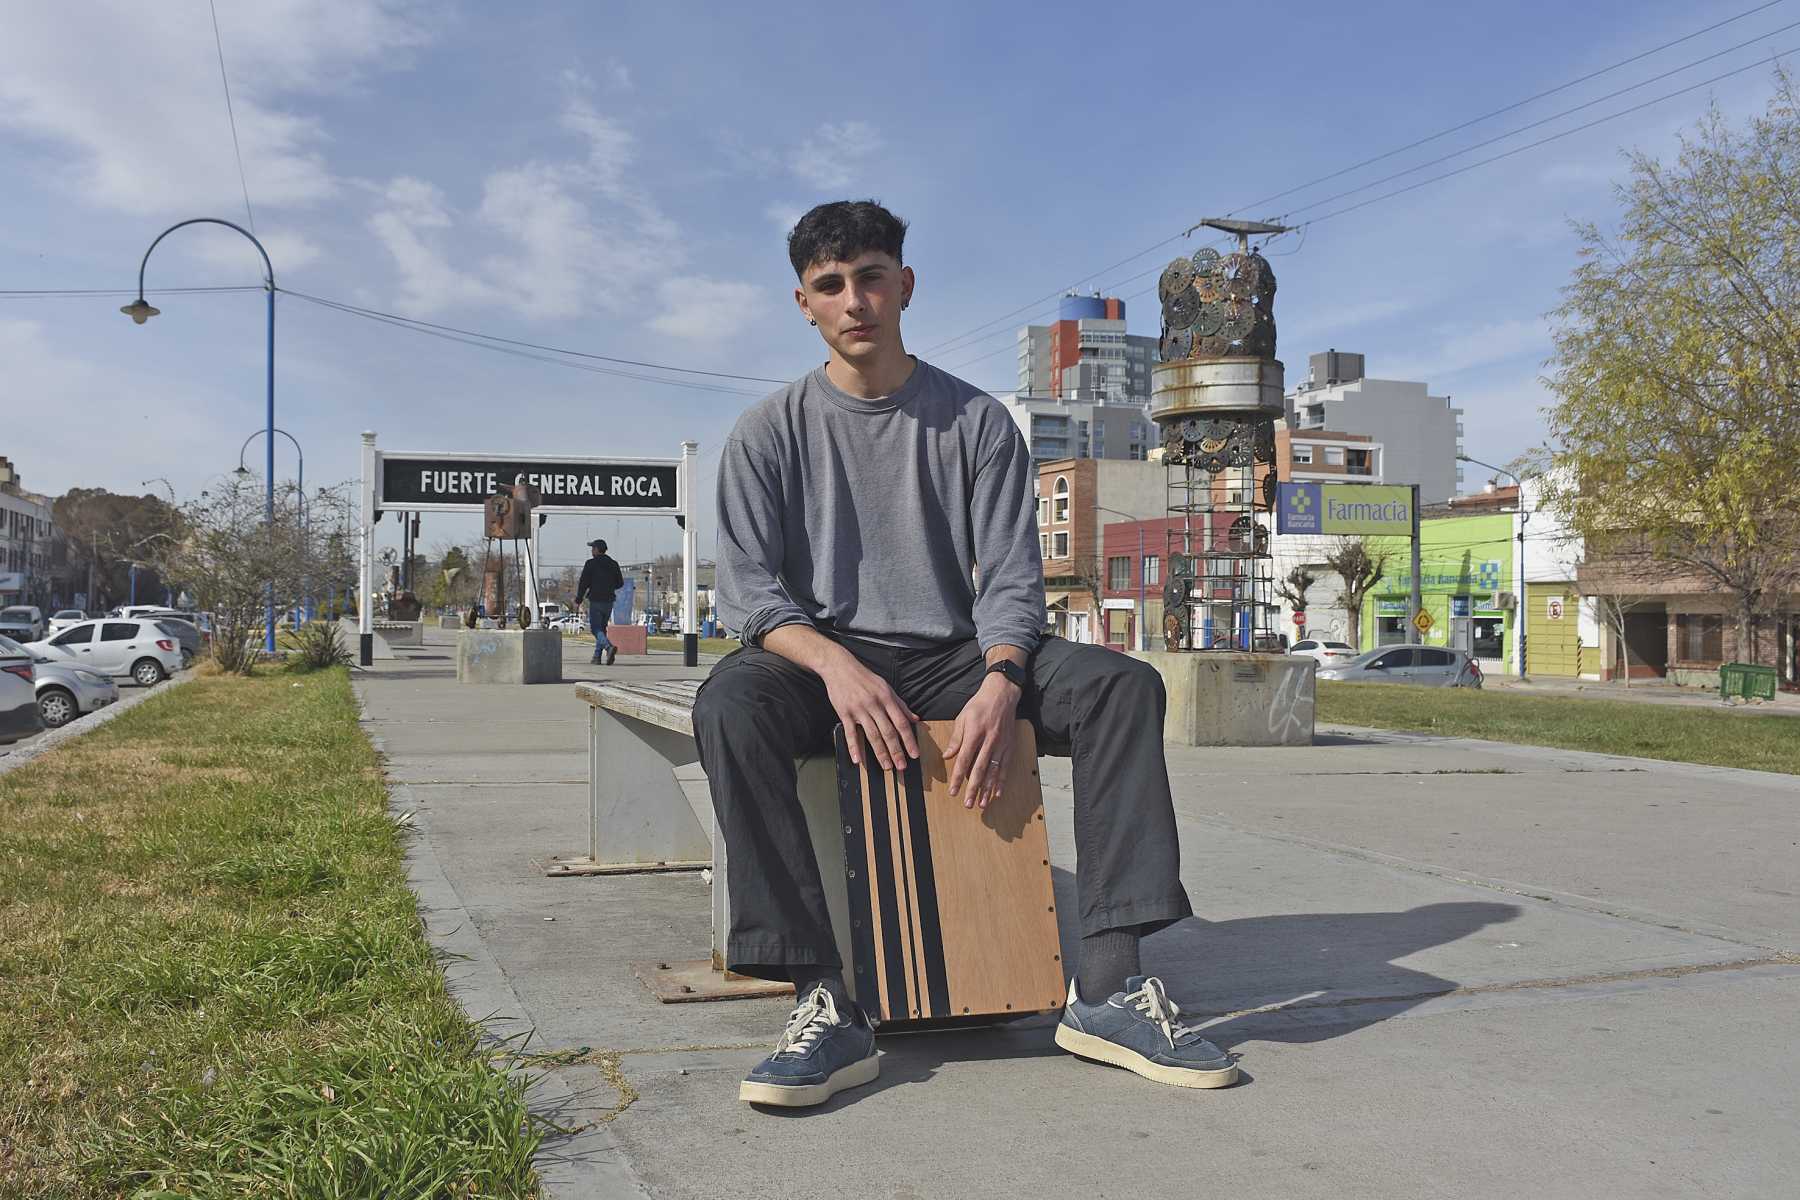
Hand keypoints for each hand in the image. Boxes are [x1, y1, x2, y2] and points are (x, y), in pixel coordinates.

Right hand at [821, 655, 919, 771]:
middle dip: (896, 751)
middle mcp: (874, 704)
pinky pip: (850, 733)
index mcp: (886, 698)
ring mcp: (858, 710)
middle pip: (888, 732)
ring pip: (872, 735)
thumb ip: (900, 704)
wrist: (840, 667)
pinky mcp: (844, 713)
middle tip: (902, 766)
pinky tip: (858, 760)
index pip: (901, 722)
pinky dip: (854, 748)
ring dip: (880, 753)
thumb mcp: (886, 687)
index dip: (909, 739)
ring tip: (887, 766)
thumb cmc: (864, 678)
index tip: (914, 753)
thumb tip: (914, 718)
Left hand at [945, 674, 1020, 808]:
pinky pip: (1005, 767)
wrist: (1002, 695)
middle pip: (979, 770)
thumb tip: (948, 756)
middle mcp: (989, 741)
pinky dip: (1001, 781)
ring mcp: (1001, 745)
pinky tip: (997, 792)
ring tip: (981, 803)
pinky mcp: (1009, 746)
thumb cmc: (979, 705)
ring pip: (993, 772)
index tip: (953, 791)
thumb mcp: (962, 717)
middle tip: (967, 803)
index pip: (964, 760)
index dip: (958, 777)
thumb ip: (956, 738)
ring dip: (987, 789)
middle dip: (973, 789)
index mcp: (974, 733)